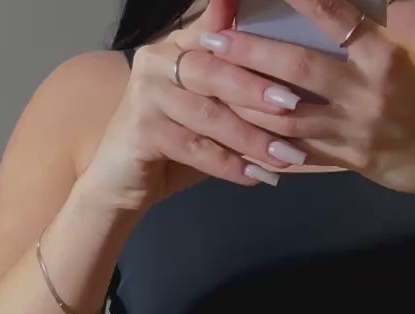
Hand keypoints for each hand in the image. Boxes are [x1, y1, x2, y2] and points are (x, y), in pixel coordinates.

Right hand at [79, 0, 312, 214]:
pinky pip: (193, 146)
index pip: (217, 31)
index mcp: (178, 45)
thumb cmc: (173, 145)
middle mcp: (158, 59)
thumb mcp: (210, 111)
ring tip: (284, 155)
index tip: (283, 38)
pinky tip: (253, 176)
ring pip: (207, 112)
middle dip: (256, 89)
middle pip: (214, 69)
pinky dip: (226, 163)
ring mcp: (146, 92)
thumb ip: (237, 90)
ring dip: (249, 136)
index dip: (246, 33)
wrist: (121, 183)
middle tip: (293, 105)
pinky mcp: (140, 129)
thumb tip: (290, 84)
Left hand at [196, 0, 414, 199]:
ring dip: (246, 104)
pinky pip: (303, 157)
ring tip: (215, 89)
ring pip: (289, 119)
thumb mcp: (406, 56)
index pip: (332, 16)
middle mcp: (369, 93)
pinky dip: (269, 148)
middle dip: (248, 53)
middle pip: (295, 69)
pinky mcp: (353, 162)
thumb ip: (362, 42)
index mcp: (386, 55)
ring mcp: (358, 132)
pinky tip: (240, 140)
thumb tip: (319, 17)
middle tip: (210, 40)